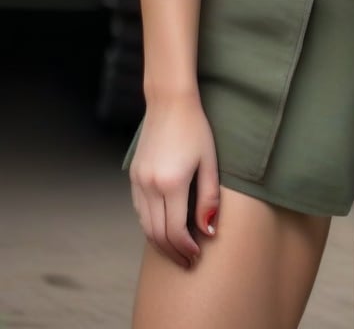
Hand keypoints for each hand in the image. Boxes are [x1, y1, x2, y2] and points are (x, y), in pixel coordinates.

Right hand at [129, 94, 219, 267]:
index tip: (197, 256)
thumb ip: (209, 198)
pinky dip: (150, 225)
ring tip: (177, 250)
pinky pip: (140, 210)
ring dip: (160, 242)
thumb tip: (208, 231)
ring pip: (144, 225)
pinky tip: (164, 227)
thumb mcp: (209, 162)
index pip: (175, 231)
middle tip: (188, 262)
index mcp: (172, 183)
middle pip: (157, 234)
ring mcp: (138, 181)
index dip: (186, 249)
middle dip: (173, 252)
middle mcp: (150, 186)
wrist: (169, 102)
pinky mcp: (134, 176)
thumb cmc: (196, 129)